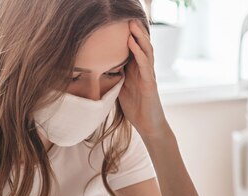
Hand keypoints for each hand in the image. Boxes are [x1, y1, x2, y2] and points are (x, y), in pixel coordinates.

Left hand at [118, 19, 169, 139]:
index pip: (133, 49)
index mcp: (136, 71)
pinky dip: (138, 53)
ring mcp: (149, 76)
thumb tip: (96, 71)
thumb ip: (114, 78)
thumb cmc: (135, 109)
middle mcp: (144, 70)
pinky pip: (145, 65)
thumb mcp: (120, 90)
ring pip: (146, 51)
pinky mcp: (151, 84)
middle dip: (135, 32)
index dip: (128, 37)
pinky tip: (132, 43)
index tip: (118, 24)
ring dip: (139, 37)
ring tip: (131, 24)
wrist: (149, 126)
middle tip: (126, 17)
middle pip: (141, 46)